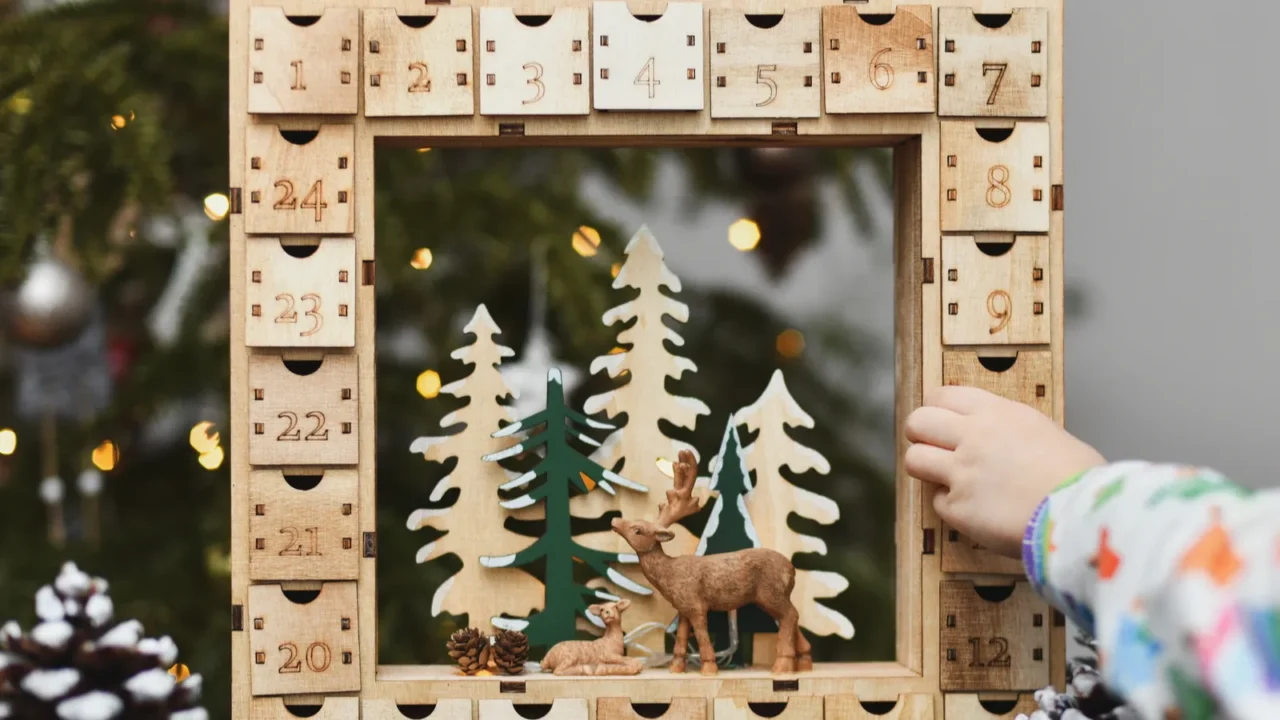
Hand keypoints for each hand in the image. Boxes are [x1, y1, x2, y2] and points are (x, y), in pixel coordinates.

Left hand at [905, 386, 1104, 557]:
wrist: (1081, 514)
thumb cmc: (1079, 479)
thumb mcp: (1047, 433)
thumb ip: (1014, 432)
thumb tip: (1008, 443)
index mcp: (998, 413)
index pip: (943, 395)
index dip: (936, 410)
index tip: (941, 422)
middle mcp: (973, 436)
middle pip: (917, 422)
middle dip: (919, 436)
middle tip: (932, 449)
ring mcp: (961, 472)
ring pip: (914, 460)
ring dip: (925, 469)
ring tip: (944, 480)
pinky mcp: (957, 507)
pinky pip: (937, 502)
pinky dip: (951, 508)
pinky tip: (975, 511)